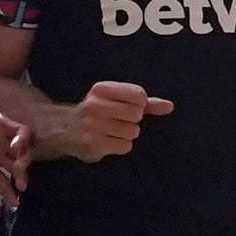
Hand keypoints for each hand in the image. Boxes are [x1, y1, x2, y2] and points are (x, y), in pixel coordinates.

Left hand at [0, 86, 28, 193]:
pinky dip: (7, 192)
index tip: (15, 146)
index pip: (23, 133)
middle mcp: (5, 142)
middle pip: (23, 153)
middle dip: (24, 162)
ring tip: (21, 187)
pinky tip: (14, 203)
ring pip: (15, 169)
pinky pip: (0, 181)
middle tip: (19, 170)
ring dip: (20, 178)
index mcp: (4, 125)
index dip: (23, 140)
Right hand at [54, 79, 169, 161]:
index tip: (127, 107)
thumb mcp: (118, 101)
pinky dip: (121, 146)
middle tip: (117, 121)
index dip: (140, 105)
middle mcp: (95, 104)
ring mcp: (92, 125)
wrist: (65, 131)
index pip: (139, 95)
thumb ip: (146, 103)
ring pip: (133, 131)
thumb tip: (170, 106)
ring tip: (111, 132)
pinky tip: (108, 142)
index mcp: (102, 89)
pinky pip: (125, 146)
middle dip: (133, 121)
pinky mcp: (92, 143)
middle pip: (137, 114)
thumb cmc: (98, 113)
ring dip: (127, 135)